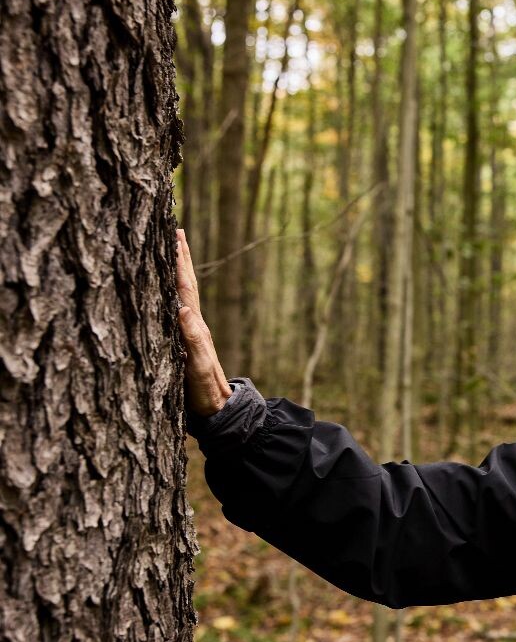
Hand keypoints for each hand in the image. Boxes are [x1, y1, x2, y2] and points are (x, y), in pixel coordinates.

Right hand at [176, 229, 232, 416]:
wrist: (218, 411)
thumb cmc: (206, 392)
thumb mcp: (199, 368)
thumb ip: (193, 340)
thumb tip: (183, 310)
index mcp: (196, 326)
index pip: (186, 287)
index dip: (180, 262)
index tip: (176, 235)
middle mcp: (194, 324)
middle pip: (187, 284)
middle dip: (181, 257)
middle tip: (176, 230)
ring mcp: (192, 332)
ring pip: (183, 293)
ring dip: (179, 270)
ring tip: (174, 249)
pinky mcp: (187, 341)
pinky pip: (179, 308)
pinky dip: (174, 292)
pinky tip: (170, 289)